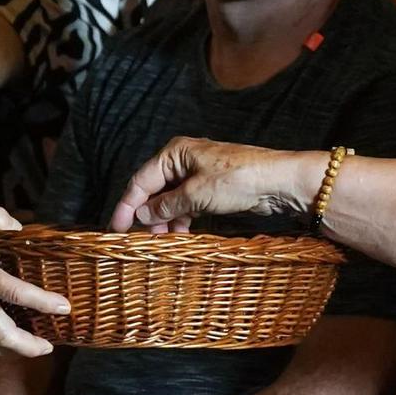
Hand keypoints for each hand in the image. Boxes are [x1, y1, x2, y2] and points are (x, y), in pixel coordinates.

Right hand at [108, 137, 310, 232]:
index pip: (141, 180)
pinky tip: (180, 235)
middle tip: (142, 239)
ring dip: (165, 220)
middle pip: (154, 190)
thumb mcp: (196, 194)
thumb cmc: (238, 179)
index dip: (127, 205)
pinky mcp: (211, 189)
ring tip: (164, 241)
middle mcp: (183, 161)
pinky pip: (187, 205)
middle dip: (148, 215)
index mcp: (175, 153)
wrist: (278, 182)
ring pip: (171, 200)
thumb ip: (165, 206)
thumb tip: (142, 215)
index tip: (117, 228)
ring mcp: (198, 174)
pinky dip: (181, 220)